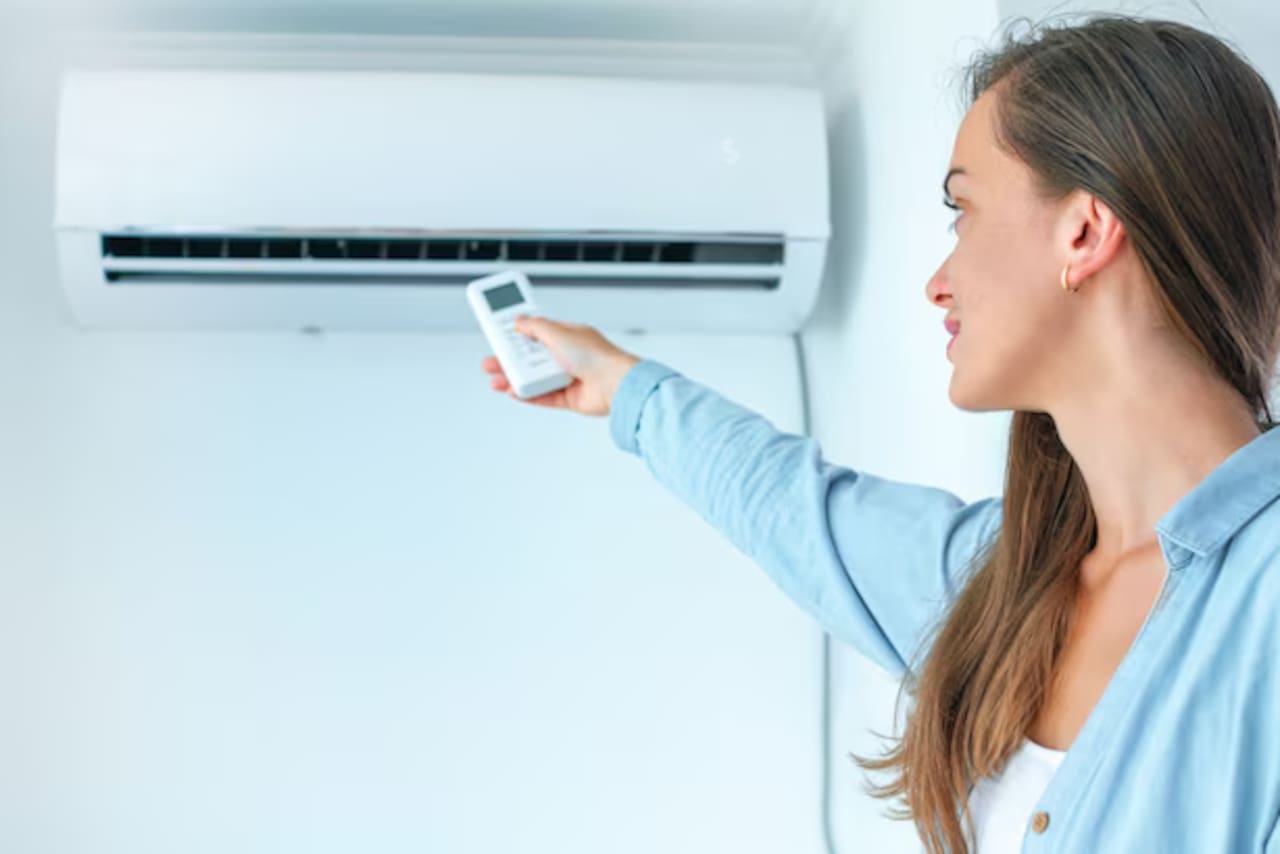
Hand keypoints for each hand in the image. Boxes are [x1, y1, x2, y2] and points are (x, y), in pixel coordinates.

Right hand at [480, 315, 641, 415]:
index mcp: (569, 335)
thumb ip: (535, 327)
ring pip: (535, 378)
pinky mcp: (570, 398)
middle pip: (532, 358)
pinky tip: (514, 391)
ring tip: (496, 379)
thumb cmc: (597, 356)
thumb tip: (520, 320)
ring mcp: (570, 377)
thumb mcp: (558, 332)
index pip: (538, 331)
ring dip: (514, 379)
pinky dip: (528, 395)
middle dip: (510, 360)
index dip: (520, 332)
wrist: (615, 384)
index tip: (501, 332)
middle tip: (491, 360)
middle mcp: (569, 356)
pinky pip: (544, 397)